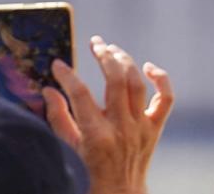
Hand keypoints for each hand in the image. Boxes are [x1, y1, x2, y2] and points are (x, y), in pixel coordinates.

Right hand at [0, 35, 172, 193]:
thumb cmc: (86, 171)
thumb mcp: (67, 148)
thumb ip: (57, 117)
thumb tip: (48, 89)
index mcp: (96, 135)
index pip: (80, 94)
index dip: (67, 76)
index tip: (57, 63)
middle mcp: (121, 128)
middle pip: (116, 80)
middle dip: (104, 55)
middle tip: (95, 42)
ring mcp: (140, 127)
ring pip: (137, 83)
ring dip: (125, 61)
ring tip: (112, 50)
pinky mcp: (155, 128)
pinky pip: (166, 98)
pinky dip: (160, 79)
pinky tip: (148, 68)